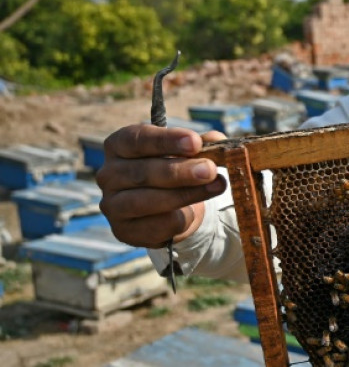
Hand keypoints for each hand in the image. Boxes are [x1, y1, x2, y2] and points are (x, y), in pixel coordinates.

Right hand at [96, 124, 227, 248]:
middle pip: (142, 172)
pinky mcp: (123, 230)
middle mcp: (109, 174)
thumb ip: (201, 144)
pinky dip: (177, 220)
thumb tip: (217, 140)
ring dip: (184, 195)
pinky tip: (194, 212)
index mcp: (119, 146)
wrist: (169, 207)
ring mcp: (112, 205)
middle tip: (209, 170)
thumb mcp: (186, 152)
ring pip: (145, 201)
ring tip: (215, 187)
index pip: (136, 139)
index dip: (166, 140)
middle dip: (180, 171)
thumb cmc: (174, 169)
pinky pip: (152, 226)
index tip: (195, 142)